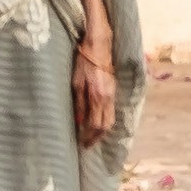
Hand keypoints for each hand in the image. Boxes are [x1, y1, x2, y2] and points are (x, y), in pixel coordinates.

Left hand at [71, 26, 118, 149]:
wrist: (99, 46)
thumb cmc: (84, 63)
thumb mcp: (76, 83)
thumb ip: (79, 104)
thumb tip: (79, 122)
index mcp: (98, 97)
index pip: (95, 125)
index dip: (89, 136)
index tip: (82, 143)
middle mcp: (108, 99)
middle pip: (106, 126)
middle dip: (96, 137)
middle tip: (86, 144)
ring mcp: (113, 95)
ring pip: (111, 120)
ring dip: (102, 131)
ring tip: (92, 137)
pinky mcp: (113, 91)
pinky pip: (111, 112)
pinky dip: (105, 121)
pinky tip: (97, 123)